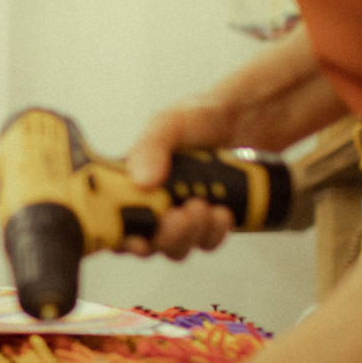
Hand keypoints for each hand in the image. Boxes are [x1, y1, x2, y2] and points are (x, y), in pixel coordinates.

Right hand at [122, 101, 237, 259]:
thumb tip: (141, 180)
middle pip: (146, 241)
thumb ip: (151, 146)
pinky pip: (208, 241)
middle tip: (178, 216)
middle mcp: (154, 202)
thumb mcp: (170, 122)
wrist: (250, 117)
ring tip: (203, 207)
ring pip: (177, 247)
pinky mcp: (211, 220)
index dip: (118, 237)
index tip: (136, 240)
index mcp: (131, 180)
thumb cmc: (202, 115)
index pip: (111, 220)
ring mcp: (182, 213)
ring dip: (190, 235)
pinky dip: (215, 233)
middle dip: (164, 236)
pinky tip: (222, 213)